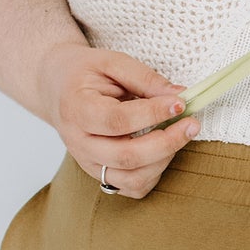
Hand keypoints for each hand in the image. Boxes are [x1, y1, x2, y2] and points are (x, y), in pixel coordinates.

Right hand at [36, 40, 199, 196]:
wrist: (57, 88)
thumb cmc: (85, 73)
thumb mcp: (111, 62)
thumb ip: (145, 77)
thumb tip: (179, 94)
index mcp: (77, 110)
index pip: (118, 121)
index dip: (153, 114)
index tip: (180, 103)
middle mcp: (79, 143)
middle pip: (126, 156)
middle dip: (167, 142)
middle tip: (192, 124)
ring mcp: (88, 163)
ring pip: (131, 178)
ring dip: (164, 159)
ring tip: (180, 134)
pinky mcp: (100, 173)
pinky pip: (132, 187)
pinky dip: (154, 174)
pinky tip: (164, 150)